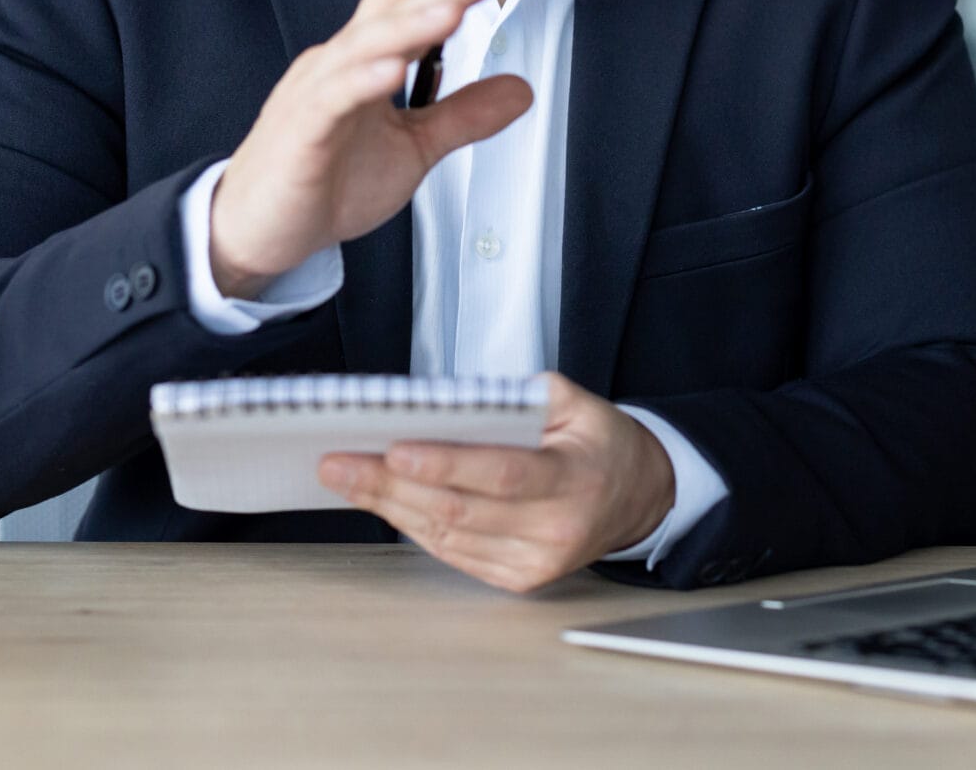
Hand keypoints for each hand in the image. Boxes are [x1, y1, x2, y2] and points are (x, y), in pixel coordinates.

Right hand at [209, 0, 530, 296]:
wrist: (259, 231)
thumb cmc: (322, 183)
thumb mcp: (413, 147)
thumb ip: (463, 115)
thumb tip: (520, 90)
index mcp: (361, 62)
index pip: (401, 3)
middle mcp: (336, 66)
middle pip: (388, 12)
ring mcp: (314, 95)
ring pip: (362, 47)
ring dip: (408, 26)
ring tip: (451, 9)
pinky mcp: (300, 133)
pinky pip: (331, 99)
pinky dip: (362, 82)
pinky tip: (391, 72)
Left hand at [317, 372, 677, 593]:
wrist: (638, 499)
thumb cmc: (601, 445)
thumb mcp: (581, 403)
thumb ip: (528, 395)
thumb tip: (459, 401)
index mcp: (572, 481)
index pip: (501, 475)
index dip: (444, 465)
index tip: (394, 450)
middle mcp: (553, 531)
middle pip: (458, 509)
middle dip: (389, 485)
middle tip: (337, 461)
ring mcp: (533, 563)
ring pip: (447, 534)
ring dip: (387, 506)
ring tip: (344, 475)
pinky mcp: (517, 579)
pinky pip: (452, 552)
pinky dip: (412, 525)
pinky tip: (381, 501)